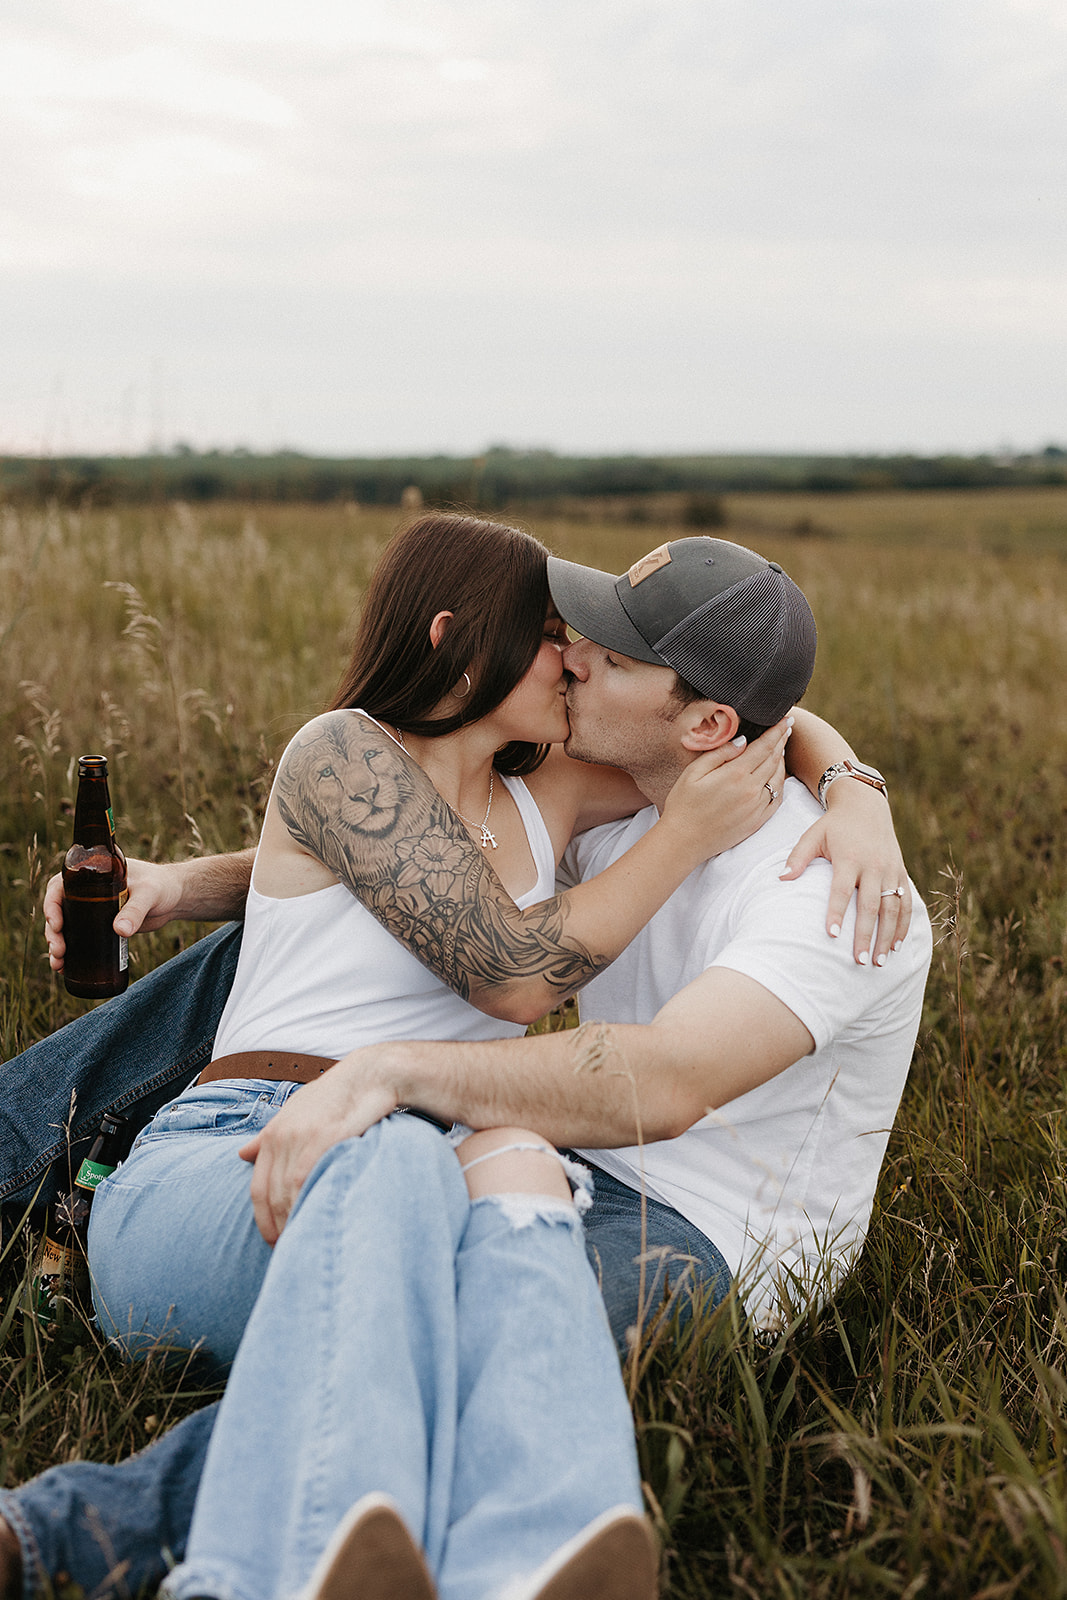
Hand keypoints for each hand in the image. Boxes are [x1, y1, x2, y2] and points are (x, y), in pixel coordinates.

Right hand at [44, 858, 184, 971]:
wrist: (177, 897)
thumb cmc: (163, 886)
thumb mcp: (149, 894)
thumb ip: (135, 911)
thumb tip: (120, 932)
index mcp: (92, 875)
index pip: (59, 886)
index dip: (51, 905)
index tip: (57, 924)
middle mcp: (87, 891)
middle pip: (58, 910)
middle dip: (53, 932)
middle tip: (59, 951)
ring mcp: (92, 910)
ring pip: (65, 927)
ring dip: (57, 945)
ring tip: (58, 965)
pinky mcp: (101, 926)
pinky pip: (78, 938)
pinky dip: (70, 953)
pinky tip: (65, 968)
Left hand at [239, 1053, 397, 1243]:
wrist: (371, 1076)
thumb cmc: (336, 1096)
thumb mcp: (296, 1111)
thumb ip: (268, 1137)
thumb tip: (242, 1154)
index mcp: (272, 1134)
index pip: (258, 1189)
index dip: (264, 1220)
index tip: (275, 1241)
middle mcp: (282, 1137)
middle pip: (272, 1196)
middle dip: (280, 1228)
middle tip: (292, 1251)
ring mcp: (303, 1137)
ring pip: (288, 1193)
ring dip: (294, 1222)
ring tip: (305, 1243)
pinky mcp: (326, 1138)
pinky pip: (308, 1180)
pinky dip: (308, 1204)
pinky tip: (316, 1220)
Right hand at [660, 717, 790, 859]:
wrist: (683, 841)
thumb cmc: (683, 804)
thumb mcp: (693, 772)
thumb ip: (720, 754)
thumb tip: (743, 741)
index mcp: (735, 775)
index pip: (764, 747)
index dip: (776, 731)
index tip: (785, 719)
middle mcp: (751, 790)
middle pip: (774, 760)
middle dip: (782, 741)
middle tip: (786, 728)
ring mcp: (757, 807)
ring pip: (778, 778)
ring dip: (782, 761)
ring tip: (780, 749)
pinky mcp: (757, 821)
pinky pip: (777, 798)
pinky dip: (780, 783)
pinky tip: (776, 776)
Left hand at [780, 783, 911, 964]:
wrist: (866, 805)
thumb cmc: (833, 826)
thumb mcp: (812, 835)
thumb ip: (798, 857)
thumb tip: (781, 878)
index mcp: (849, 857)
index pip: (842, 890)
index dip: (837, 912)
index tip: (831, 935)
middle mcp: (874, 865)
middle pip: (871, 906)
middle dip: (865, 935)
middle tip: (858, 961)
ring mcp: (891, 870)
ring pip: (892, 908)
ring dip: (887, 937)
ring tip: (878, 962)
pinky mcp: (901, 873)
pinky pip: (906, 902)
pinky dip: (903, 925)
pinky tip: (896, 946)